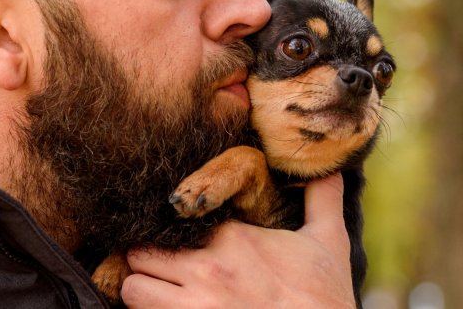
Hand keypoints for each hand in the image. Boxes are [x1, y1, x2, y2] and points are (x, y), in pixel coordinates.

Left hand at [120, 173, 355, 308]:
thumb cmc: (325, 297)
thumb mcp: (329, 240)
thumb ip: (322, 198)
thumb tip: (328, 167)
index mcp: (233, 239)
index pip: (173, 220)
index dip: (172, 229)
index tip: (179, 236)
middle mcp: (206, 269)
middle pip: (140, 252)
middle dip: (147, 258)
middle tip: (160, 264)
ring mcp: (194, 306)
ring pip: (133, 288)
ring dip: (142, 289)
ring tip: (157, 290)